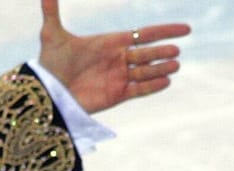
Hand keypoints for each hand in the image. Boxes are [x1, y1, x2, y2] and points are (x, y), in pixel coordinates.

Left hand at [37, 0, 190, 112]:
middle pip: (148, 53)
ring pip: (146, 71)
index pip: (144, 34)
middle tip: (176, 50)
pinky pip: (139, 90)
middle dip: (162, 52)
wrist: (48, 93)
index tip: (185, 29)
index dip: (164, 31)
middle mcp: (119, 59)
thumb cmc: (50, 64)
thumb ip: (51, 12)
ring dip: (161, 68)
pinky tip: (165, 82)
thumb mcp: (51, 35)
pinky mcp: (117, 95)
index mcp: (111, 42)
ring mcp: (119, 78)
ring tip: (175, 65)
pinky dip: (152, 86)